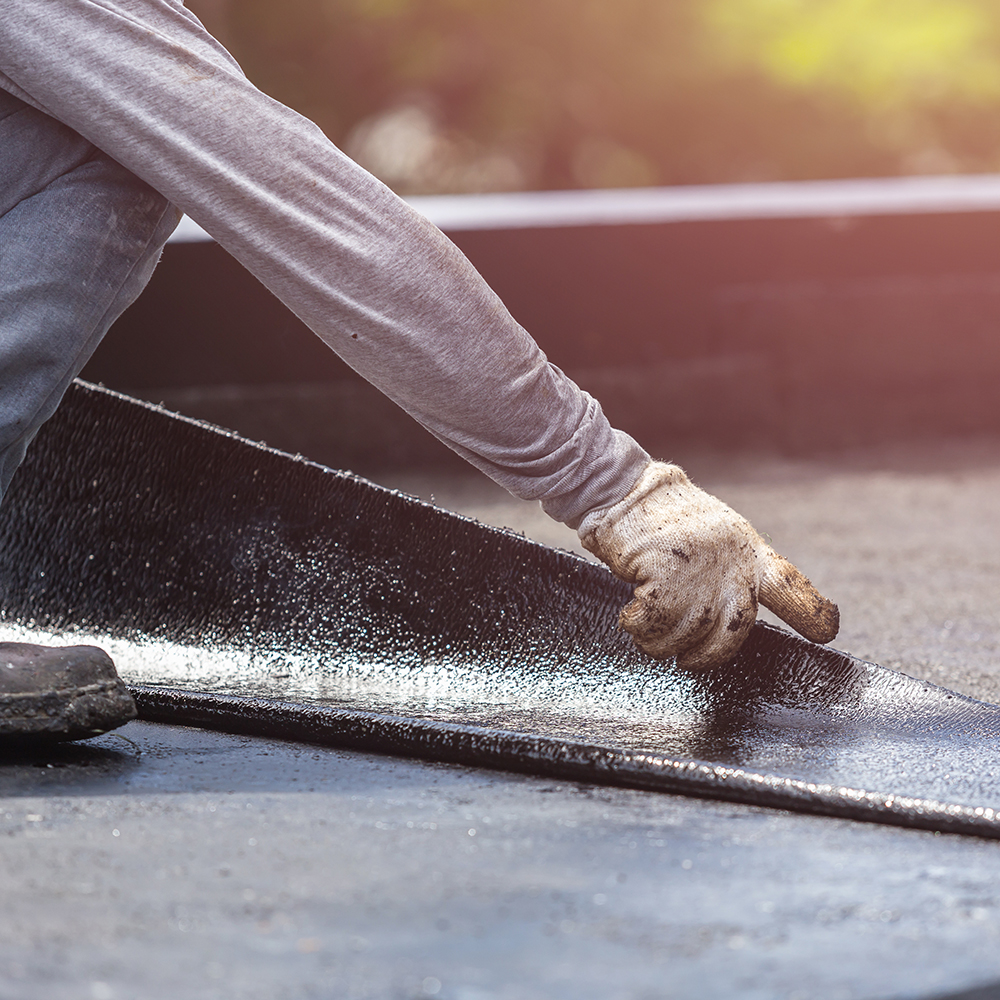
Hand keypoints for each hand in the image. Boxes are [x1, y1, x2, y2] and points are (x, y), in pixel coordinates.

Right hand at [578, 461, 838, 668]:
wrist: (624, 489)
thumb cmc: (661, 521)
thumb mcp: (712, 539)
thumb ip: (728, 573)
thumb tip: (726, 621)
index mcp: (748, 550)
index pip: (789, 585)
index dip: (810, 612)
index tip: (825, 633)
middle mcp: (730, 559)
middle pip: (735, 630)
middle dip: (707, 654)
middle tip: (686, 659)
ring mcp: (699, 566)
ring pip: (687, 633)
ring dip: (660, 641)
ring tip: (644, 626)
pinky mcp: (664, 570)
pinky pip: (654, 622)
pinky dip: (637, 627)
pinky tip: (629, 615)